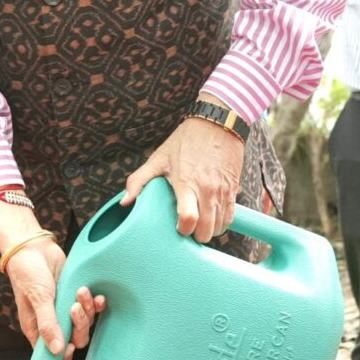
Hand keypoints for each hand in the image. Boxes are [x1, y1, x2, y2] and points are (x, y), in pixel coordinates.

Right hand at [4, 235, 102, 359]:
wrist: (34, 247)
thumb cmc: (29, 273)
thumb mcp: (38, 299)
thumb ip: (48, 324)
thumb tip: (56, 351)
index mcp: (37, 328)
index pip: (53, 352)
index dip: (64, 353)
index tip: (70, 346)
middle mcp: (53, 321)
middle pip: (74, 339)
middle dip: (79, 326)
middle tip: (74, 308)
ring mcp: (65, 309)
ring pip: (85, 323)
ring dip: (87, 310)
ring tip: (81, 291)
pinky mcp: (76, 296)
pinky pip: (91, 308)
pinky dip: (95, 304)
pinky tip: (96, 296)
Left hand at [123, 116, 244, 241]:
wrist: (218, 123)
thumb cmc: (185, 141)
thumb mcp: (158, 158)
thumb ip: (139, 181)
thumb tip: (125, 202)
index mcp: (186, 184)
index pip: (189, 220)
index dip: (182, 231)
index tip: (177, 228)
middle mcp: (207, 190)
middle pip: (206, 230)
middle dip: (196, 236)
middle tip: (187, 229)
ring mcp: (222, 191)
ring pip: (220, 227)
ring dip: (209, 230)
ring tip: (198, 224)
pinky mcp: (233, 189)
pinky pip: (230, 217)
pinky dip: (221, 222)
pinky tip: (211, 217)